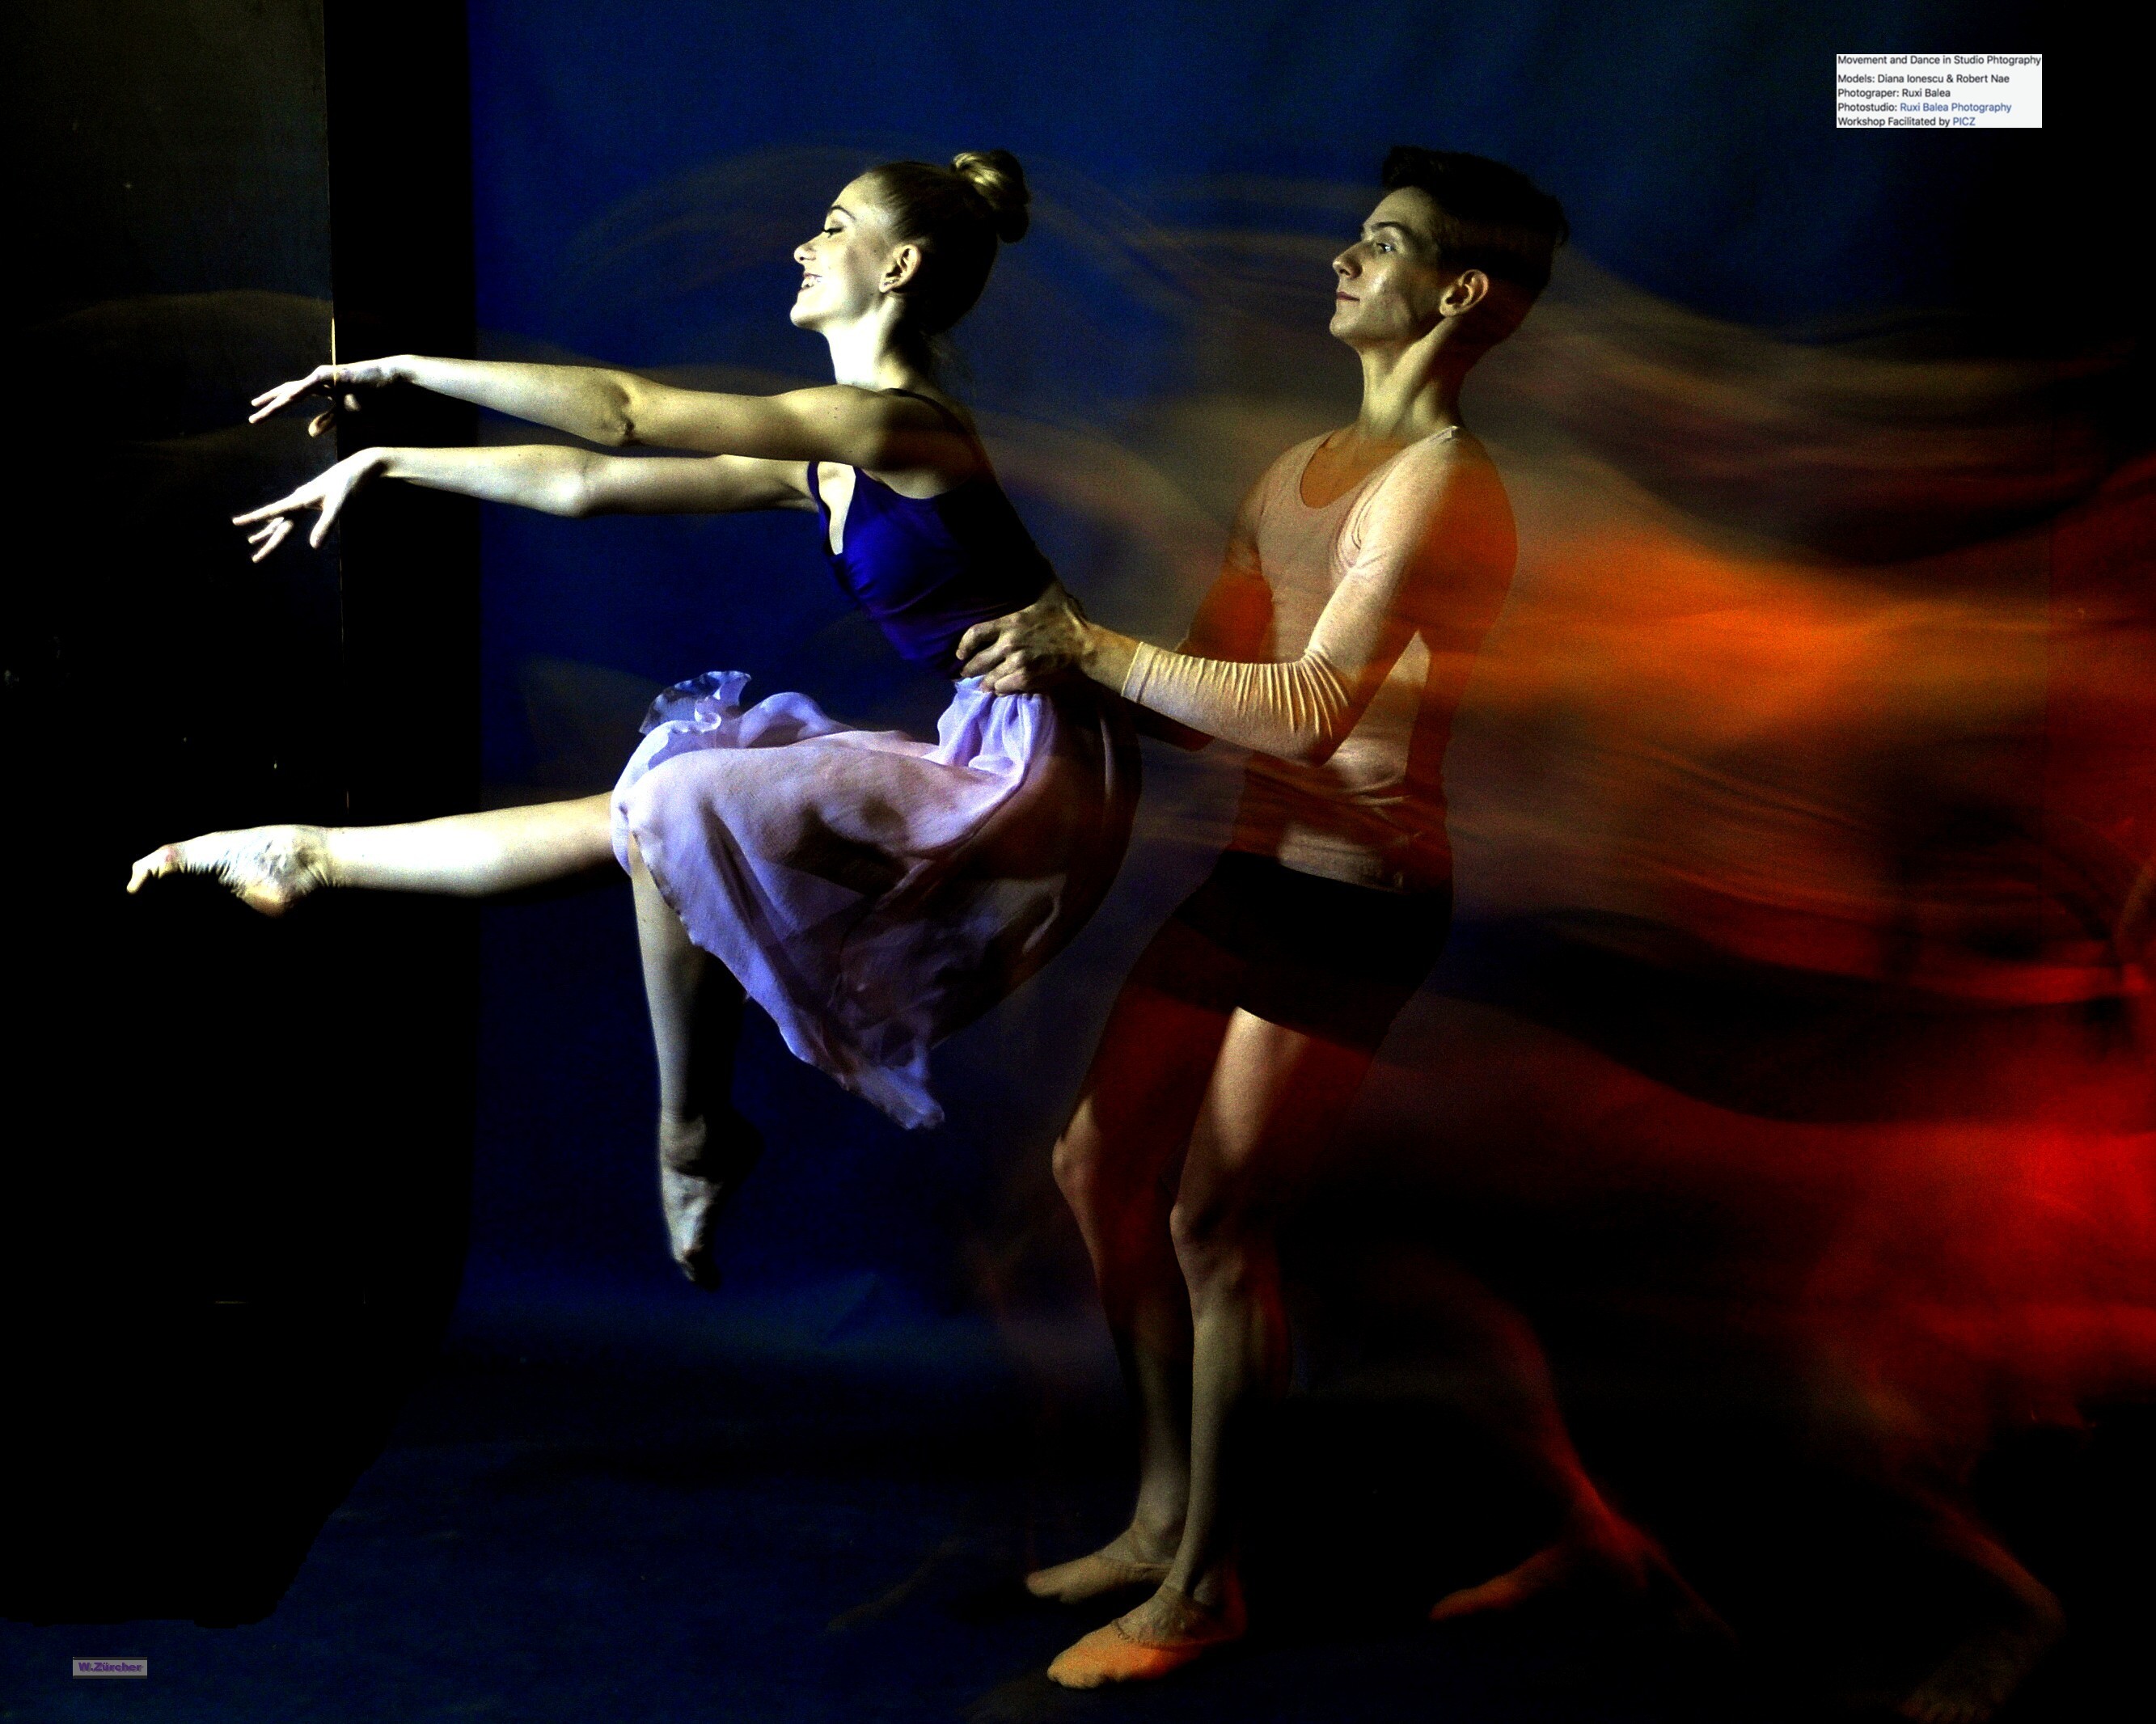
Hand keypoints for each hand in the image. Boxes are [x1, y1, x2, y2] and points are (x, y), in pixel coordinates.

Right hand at [232, 450, 383, 559]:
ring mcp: (304, 501)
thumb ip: (326, 525)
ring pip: (283, 521)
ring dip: (270, 533)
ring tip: (253, 542)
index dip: (254, 519)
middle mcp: (298, 500)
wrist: (359, 469)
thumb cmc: (349, 485)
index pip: (273, 512)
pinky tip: (278, 526)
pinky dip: (284, 524)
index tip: (235, 522)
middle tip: (255, 559)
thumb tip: (313, 547)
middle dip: (266, 543)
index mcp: (300, 499)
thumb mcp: (339, 505)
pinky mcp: (312, 501)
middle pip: (278, 525)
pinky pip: (293, 516)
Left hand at [247, 357, 403, 436]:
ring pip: (295, 389)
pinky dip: (299, 391)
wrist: (386, 379)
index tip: (259, 413)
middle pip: (287, 392)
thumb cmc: (369, 393)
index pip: (291, 396)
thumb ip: (328, 420)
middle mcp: (317, 380)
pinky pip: (311, 385)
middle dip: (269, 403)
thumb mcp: (346, 412)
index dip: (275, 405)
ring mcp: (323, 375)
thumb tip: (309, 432)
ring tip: (261, 408)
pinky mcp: (332, 374)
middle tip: (252, 413)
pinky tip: (287, 398)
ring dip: (278, 399)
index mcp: (319, 388)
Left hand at [957, 582, 1096, 692]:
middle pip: (977, 661)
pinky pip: (1003, 688)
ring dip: (986, 682)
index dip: (963, 646)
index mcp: (1009, 622)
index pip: (974, 633)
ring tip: (983, 685)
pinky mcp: (1025, 679)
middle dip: (969, 669)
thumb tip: (1032, 551)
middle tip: (966, 674)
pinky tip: (1001, 688)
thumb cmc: (1067, 620)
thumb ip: (1037, 578)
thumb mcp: (1049, 594)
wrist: (1084, 646)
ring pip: (989, 678)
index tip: (960, 654)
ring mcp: (1016, 663)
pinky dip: (1001, 689)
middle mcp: (1008, 643)